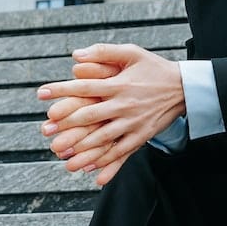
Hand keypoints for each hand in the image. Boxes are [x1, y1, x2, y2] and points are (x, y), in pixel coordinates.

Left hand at [36, 43, 184, 185]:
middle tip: (46, 133)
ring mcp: (133, 123)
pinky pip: (122, 152)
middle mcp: (124, 105)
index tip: (41, 93)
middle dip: (67, 126)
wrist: (185, 87)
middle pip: (91, 117)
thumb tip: (75, 56)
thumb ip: (104, 52)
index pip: (84, 87)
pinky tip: (93, 173)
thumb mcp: (132, 52)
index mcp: (119, 84)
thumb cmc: (154, 68)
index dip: (61, 90)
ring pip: (104, 139)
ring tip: (64, 158)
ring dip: (83, 150)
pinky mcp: (142, 136)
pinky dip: (108, 164)